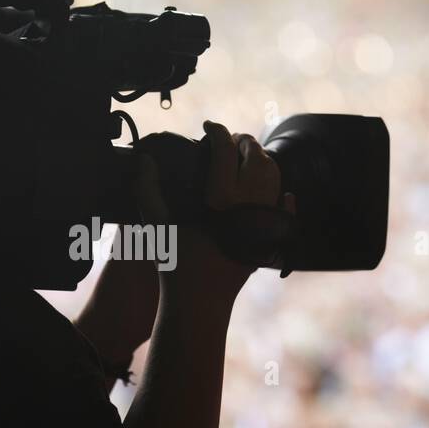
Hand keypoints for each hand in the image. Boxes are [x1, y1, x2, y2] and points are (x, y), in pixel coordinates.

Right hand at [164, 120, 293, 304]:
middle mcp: (248, 205)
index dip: (217, 130)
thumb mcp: (157, 224)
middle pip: (256, 157)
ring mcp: (263, 221)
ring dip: (263, 161)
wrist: (201, 301)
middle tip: (231, 139)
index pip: (225, 149)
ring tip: (248, 158)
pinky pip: (285, 209)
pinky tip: (281, 192)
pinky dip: (282, 196)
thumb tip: (144, 161)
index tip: (209, 126)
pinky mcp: (270, 238)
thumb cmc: (175, 263)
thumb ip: (147, 190)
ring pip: (274, 177)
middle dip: (244, 142)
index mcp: (220, 198)